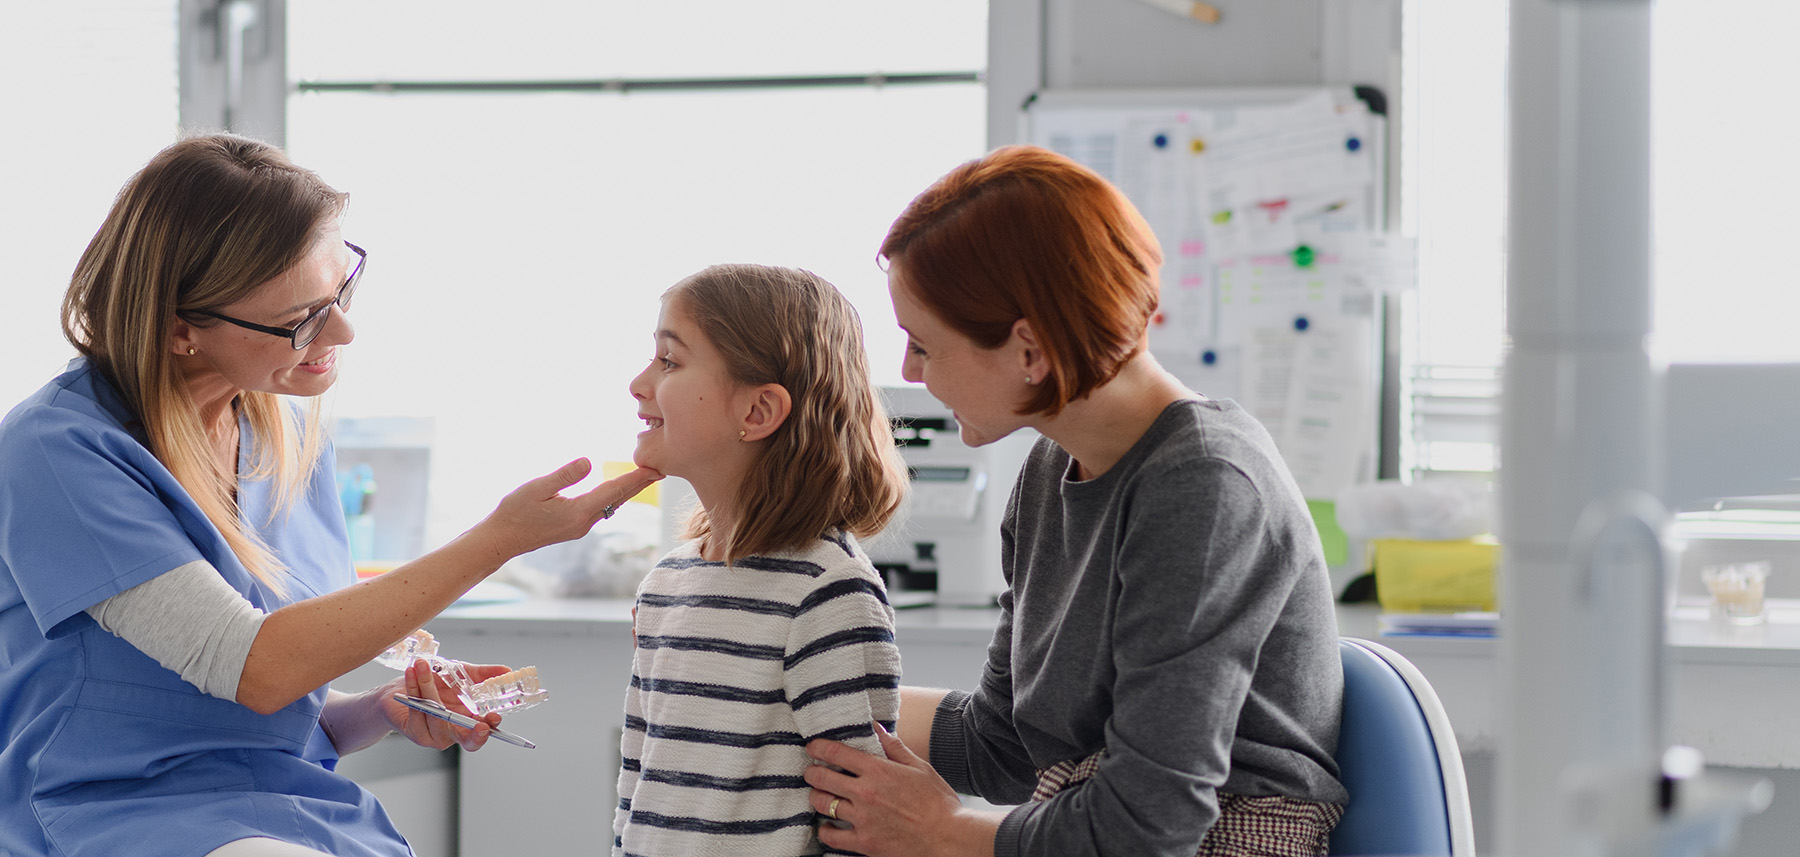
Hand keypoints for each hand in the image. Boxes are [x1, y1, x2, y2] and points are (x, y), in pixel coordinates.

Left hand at [383, 658, 506, 751]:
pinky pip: (418, 710)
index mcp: (466, 722)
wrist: (398, 692)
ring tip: (422, 664)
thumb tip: (507, 671)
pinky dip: (414, 687)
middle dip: (475, 734)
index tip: (494, 718)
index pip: (481, 732)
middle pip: (466, 740)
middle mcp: (452, 733)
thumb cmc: (434, 685)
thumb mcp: (462, 675)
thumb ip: (484, 675)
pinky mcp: (414, 732)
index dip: (489, 728)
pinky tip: (411, 673)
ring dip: (428, 686)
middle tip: (481, 725)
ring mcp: (433, 736)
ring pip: (437, 715)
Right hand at [481, 459, 661, 557]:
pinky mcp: (573, 527)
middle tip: (661, 469)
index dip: (635, 478)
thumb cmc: (514, 512)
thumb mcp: (537, 488)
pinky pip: (600, 509)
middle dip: (639, 484)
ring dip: (627, 490)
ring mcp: (579, 527)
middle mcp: (584, 522)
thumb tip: (590, 462)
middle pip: (618, 499)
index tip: (654, 468)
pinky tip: (616, 489)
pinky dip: (612, 496)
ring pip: (611, 505)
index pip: (613, 491)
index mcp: (577, 512)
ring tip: (644, 476)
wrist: (501, 540)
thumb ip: (564, 475)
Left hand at [804, 722, 989, 856]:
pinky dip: (825, 830)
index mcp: (878, 770)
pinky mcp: (864, 843)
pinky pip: (831, 836)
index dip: (818, 747)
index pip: (836, 752)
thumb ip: (894, 747)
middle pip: (822, 778)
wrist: (948, 838)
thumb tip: (876, 727)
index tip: (812, 747)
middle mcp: (865, 793)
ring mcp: (862, 819)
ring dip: (817, 797)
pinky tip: (828, 825)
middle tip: (812, 771)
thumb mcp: (919, 767)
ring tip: (820, 795)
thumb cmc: (937, 802)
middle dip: (812, 772)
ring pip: (822, 804)